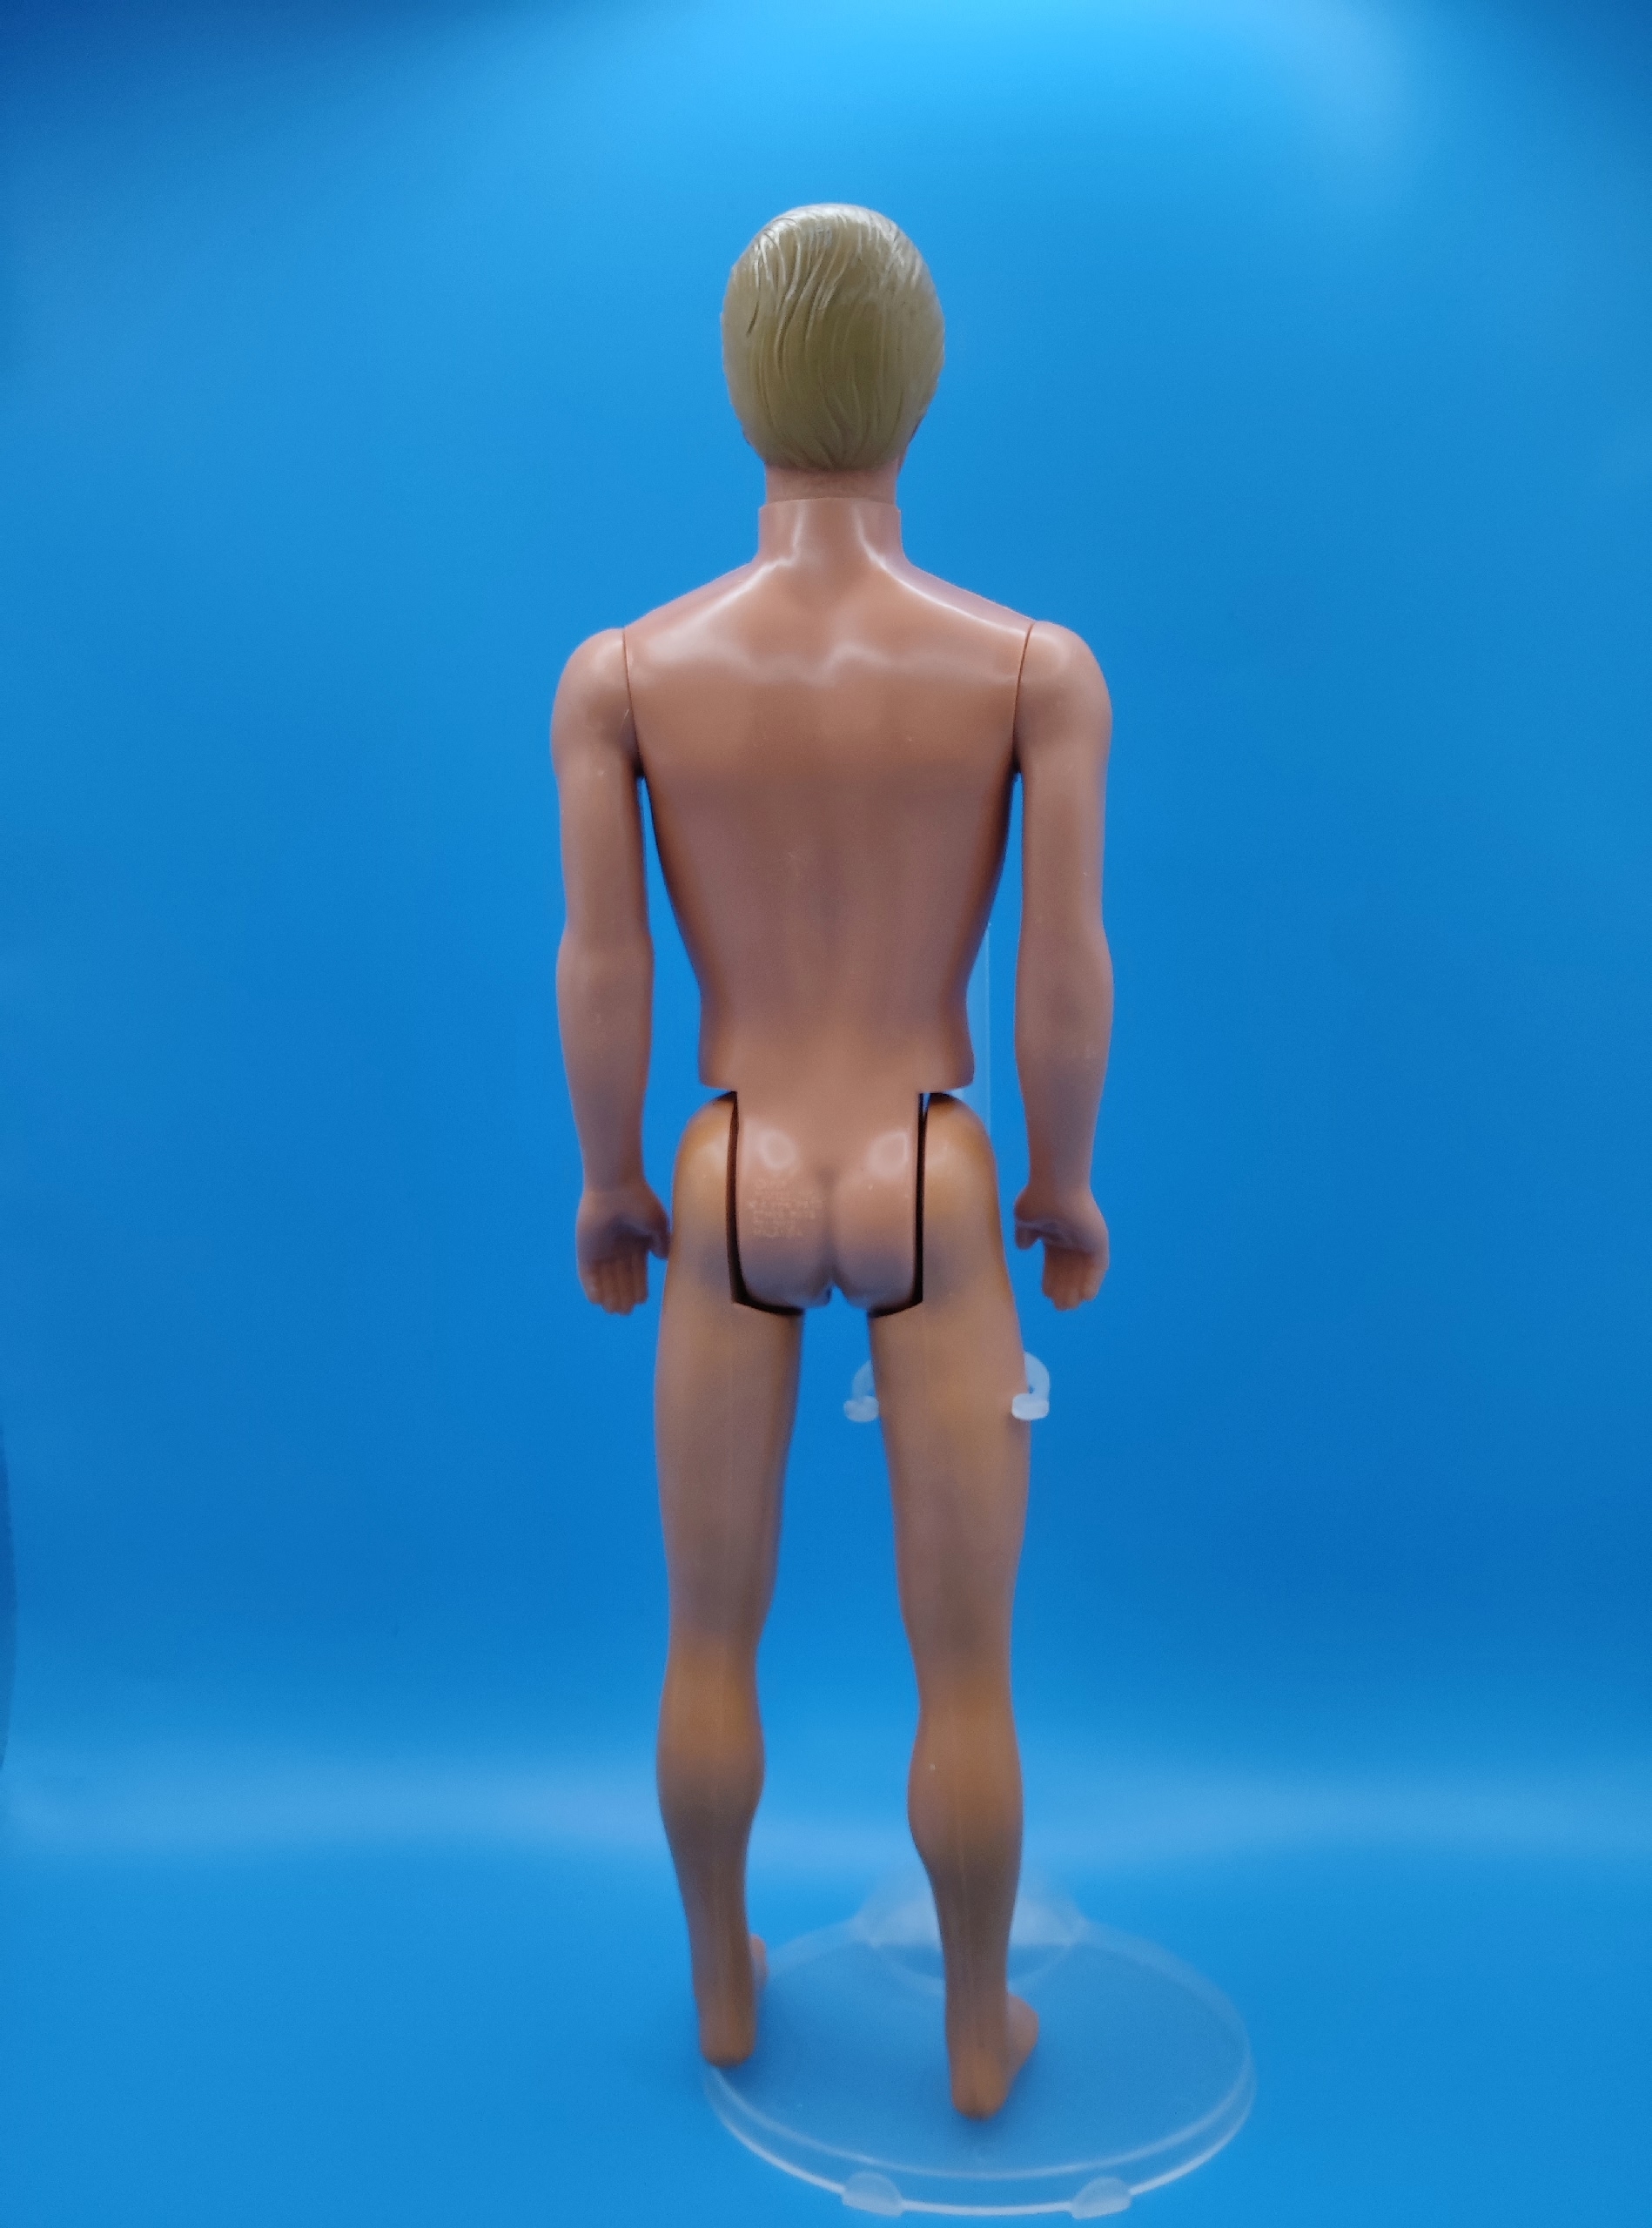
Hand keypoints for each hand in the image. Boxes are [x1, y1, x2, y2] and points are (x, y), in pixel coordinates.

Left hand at [576, 1179, 670, 1313]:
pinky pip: (587, 1273)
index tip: (641, 1300)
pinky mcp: (585, 1250)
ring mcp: (600, 1250)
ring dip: (609, 1295)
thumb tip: (662, 1258)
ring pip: (605, 1279)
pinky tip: (597, 1301)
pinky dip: (591, 1287)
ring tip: (615, 1311)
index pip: (636, 1270)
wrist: (615, 1188)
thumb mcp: (657, 1224)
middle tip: (626, 1312)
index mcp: (635, 1242)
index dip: (638, 1285)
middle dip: (623, 1294)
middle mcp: (618, 1248)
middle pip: (620, 1277)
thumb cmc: (639, 1202)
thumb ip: (661, 1241)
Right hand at [1012, 1184, 1108, 1309]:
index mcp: (1054, 1232)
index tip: (1046, 1294)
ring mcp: (1086, 1238)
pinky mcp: (1098, 1240)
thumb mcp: (1025, 1219)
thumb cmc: (1038, 1199)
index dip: (1050, 1278)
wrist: (1054, 1187)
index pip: (1054, 1261)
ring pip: (1082, 1270)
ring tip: (1069, 1306)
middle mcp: (1071, 1236)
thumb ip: (1025, 1234)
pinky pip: (1098, 1266)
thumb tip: (1023, 1248)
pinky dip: (1092, 1281)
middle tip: (1059, 1307)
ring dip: (1076, 1288)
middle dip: (1063, 1287)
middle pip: (1068, 1269)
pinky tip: (1086, 1297)